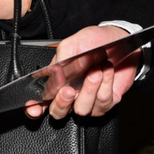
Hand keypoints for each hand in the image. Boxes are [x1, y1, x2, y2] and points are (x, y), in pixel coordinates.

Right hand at [25, 25, 139, 119]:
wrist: (119, 41)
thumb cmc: (93, 41)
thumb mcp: (73, 43)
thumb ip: (61, 56)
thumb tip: (54, 75)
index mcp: (57, 80)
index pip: (41, 99)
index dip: (35, 107)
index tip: (34, 108)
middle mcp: (71, 94)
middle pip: (59, 112)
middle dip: (62, 103)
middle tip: (69, 90)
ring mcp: (88, 100)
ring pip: (82, 109)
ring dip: (89, 88)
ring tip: (95, 70)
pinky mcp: (106, 102)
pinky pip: (103, 102)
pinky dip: (106, 83)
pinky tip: (106, 70)